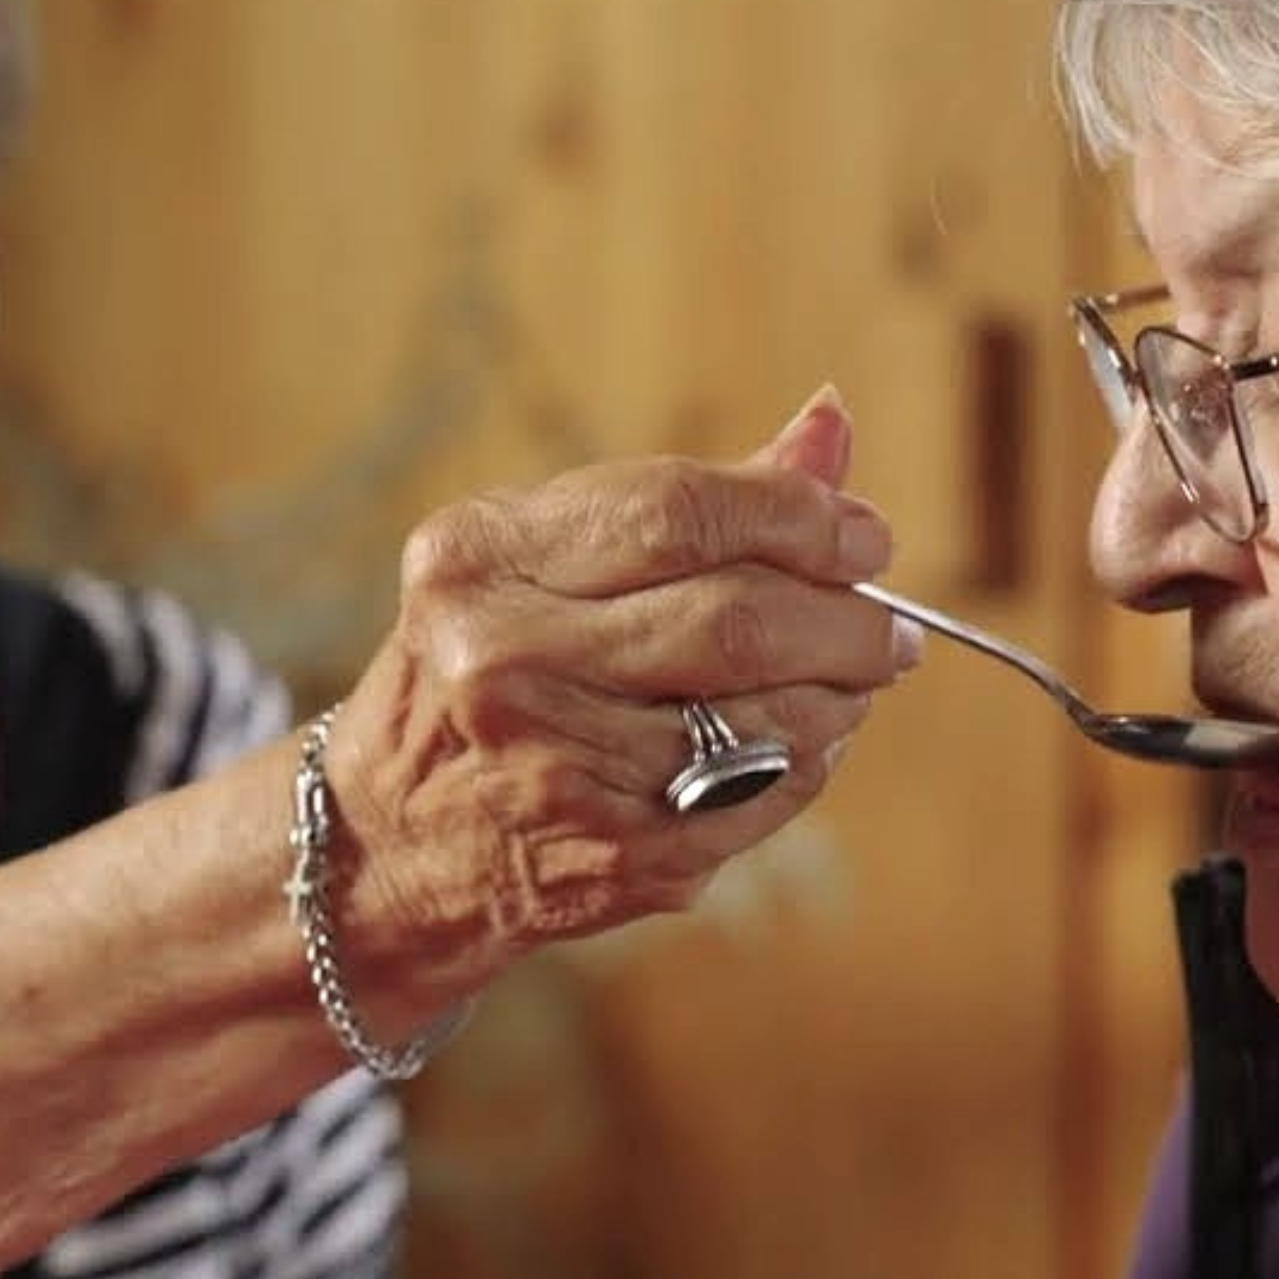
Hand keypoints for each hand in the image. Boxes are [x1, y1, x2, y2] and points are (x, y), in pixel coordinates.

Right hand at [323, 388, 913, 1009]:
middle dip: (846, 619)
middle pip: (737, 621)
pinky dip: (809, 761)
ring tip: (848, 680)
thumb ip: (697, 501)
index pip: (680, 513)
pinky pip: (765, 795)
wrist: (390, 842)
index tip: (864, 536)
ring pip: (768, 717)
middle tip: (887, 625)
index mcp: (480, 559)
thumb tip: (832, 425)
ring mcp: (555, 766)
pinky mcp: (612, 853)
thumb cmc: (494, 667)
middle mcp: (502, 659)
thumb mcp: (550, 560)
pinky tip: (800, 741)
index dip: (800, 517)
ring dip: (838, 696)